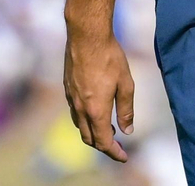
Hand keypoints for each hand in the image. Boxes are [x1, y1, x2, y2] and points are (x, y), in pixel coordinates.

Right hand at [63, 23, 135, 161]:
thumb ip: (126, 109)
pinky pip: (75, 113)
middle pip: (89, 138)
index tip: (124, 157)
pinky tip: (94, 111)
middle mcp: (80, 109)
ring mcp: (71, 99)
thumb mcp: (126, 84)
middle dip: (103, 145)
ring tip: (108, 128)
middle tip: (117, 145)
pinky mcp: (67, 88)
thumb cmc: (110, 58)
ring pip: (79, 126)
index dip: (114, 153)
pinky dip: (85, 120)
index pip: (104, 142)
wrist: (86, 36)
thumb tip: (127, 130)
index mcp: (96, 111)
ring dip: (93, 132)